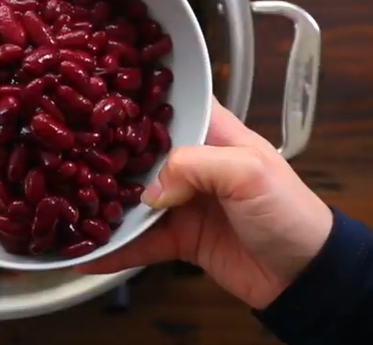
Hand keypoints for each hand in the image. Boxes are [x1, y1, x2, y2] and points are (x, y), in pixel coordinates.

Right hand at [78, 98, 332, 309]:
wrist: (307, 277)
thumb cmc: (292, 213)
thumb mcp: (249, 173)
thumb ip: (195, 165)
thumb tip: (150, 188)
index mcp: (215, 133)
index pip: (171, 104)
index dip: (137, 99)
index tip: (97, 95)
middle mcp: (195, 163)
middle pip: (140, 152)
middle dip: (106, 153)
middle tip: (65, 151)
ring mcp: (185, 202)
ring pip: (133, 198)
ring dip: (104, 204)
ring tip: (65, 204)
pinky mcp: (180, 239)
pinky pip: (140, 242)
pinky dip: (115, 249)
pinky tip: (87, 255)